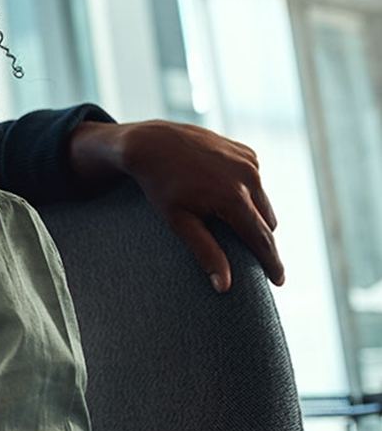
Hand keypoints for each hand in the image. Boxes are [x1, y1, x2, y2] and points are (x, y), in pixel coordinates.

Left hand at [70, 120, 282, 292]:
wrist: (152, 143)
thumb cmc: (162, 185)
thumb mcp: (179, 221)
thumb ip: (206, 252)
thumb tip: (225, 286)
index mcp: (234, 198)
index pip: (262, 239)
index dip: (271, 262)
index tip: (279, 281)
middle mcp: (249, 177)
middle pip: (267, 222)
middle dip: (260, 239)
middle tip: (249, 256)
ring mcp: (250, 162)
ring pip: (263, 202)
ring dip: (254, 215)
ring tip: (232, 224)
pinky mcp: (247, 152)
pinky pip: (255, 181)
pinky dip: (248, 192)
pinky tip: (224, 193)